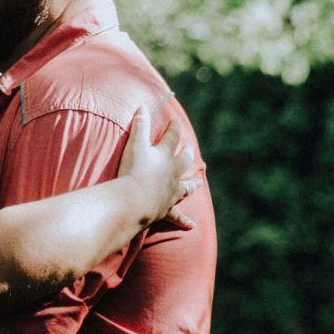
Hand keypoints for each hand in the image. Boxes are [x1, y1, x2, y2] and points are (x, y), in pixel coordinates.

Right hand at [119, 104, 199, 229]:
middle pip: (183, 162)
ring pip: (186, 187)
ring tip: (199, 183)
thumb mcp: (135, 144)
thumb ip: (140, 125)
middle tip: (190, 150)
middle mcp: (172, 173)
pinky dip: (184, 221)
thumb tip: (143, 107)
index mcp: (165, 156)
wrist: (135, 200)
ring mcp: (171, 192)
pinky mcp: (166, 209)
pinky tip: (192, 226)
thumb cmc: (134, 170)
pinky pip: (177, 215)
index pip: (172, 138)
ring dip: (192, 185)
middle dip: (187, 155)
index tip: (176, 121)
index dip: (174, 128)